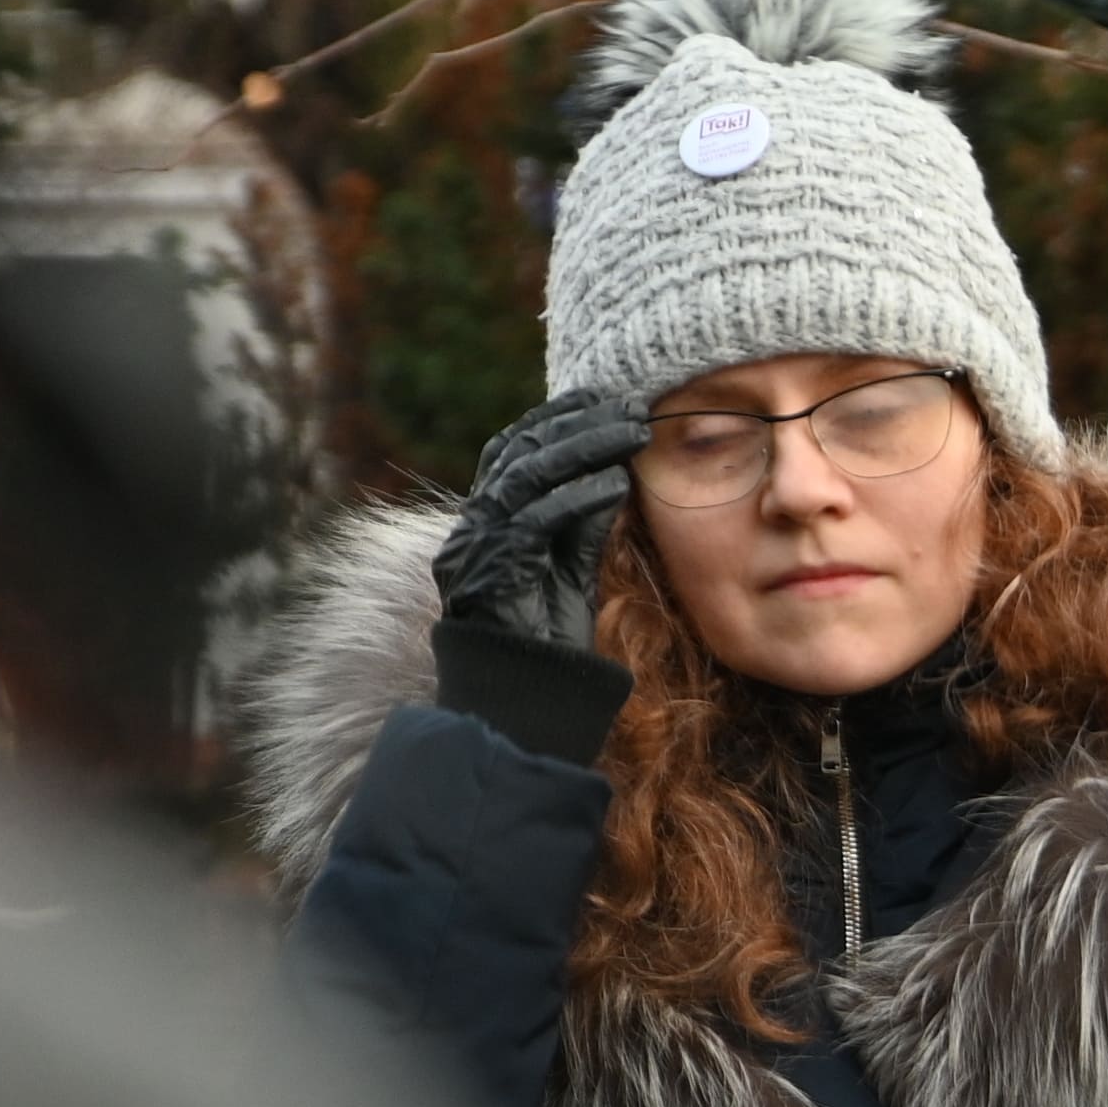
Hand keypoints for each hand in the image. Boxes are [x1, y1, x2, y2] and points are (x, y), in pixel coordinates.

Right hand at [430, 391, 645, 658]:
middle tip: (631, 407)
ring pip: (526, 474)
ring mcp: (475, 547)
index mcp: (486, 521)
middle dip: (577, 421)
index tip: (606, 398)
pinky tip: (617, 484)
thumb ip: (581, 527)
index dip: (556, 418)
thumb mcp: (571, 573)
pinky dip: (578, 497)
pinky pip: (535, 520)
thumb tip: (612, 478)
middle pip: (519, 450)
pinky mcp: (490, 572)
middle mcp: (472, 526)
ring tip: (635, 433)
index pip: (514, 449)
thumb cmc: (547, 645)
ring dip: (585, 447)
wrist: (521, 707)